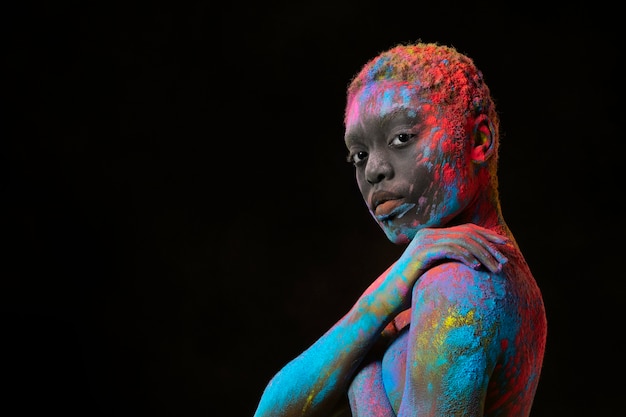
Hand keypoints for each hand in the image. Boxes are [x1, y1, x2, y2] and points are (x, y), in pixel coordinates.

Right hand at [367, 223, 508, 317]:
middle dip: (490, 245)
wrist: (389, 296)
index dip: (488, 236)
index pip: (467, 230)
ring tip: (496, 268)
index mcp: (433, 235)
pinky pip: (449, 250)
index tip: (506, 246)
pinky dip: (466, 257)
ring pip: (462, 241)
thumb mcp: (436, 271)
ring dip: (482, 254)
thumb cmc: (413, 287)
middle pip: (467, 233)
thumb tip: (478, 265)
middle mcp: (429, 234)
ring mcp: (424, 242)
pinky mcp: (421, 253)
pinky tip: (477, 268)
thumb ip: (451, 263)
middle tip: (505, 260)